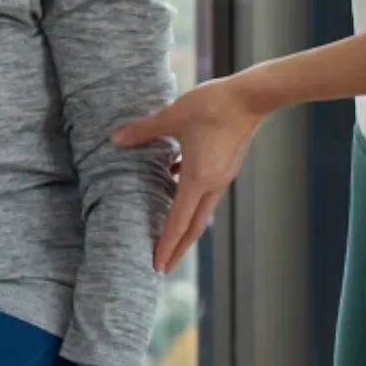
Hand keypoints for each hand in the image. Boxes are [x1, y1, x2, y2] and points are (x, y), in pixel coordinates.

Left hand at [113, 78, 270, 272]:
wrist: (250, 97)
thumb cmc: (212, 105)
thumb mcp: (172, 116)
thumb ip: (143, 130)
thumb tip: (114, 140)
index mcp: (198, 179)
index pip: (179, 221)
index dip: (166, 245)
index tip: (157, 266)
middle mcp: (212, 184)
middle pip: (193, 226)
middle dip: (177, 249)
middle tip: (162, 268)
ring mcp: (221, 176)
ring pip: (200, 210)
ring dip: (184, 226)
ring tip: (169, 236)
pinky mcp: (225, 166)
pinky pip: (204, 191)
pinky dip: (189, 198)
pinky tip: (172, 182)